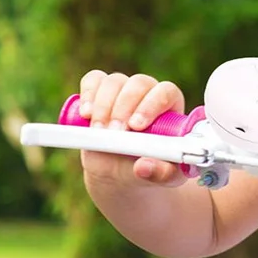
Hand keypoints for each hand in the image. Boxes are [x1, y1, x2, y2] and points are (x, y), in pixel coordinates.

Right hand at [77, 70, 187, 185]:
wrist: (124, 171)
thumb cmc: (151, 168)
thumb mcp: (163, 178)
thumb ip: (160, 174)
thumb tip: (144, 167)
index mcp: (171, 107)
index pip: (166, 92)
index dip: (152, 105)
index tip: (137, 126)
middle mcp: (148, 93)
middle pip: (138, 83)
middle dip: (124, 107)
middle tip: (114, 132)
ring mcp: (123, 90)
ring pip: (114, 82)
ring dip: (104, 106)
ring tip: (99, 132)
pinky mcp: (100, 92)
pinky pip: (93, 80)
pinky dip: (88, 93)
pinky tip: (86, 114)